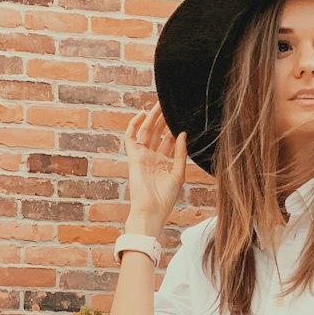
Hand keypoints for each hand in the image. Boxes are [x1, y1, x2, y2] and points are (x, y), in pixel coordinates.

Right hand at [123, 103, 186, 236]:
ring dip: (151, 118)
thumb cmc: (165, 198)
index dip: (173, 128)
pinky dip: (134, 125)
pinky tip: (142, 114)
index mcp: (163, 164)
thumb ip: (181, 153)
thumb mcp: (178, 174)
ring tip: (159, 104)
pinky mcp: (133, 157)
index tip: (180, 115)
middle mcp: (151, 158)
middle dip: (163, 119)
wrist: (151, 210)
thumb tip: (183, 134)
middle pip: (157, 134)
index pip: (168, 141)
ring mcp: (141, 157)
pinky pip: (130, 138)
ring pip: (146, 132)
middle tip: (169, 104)